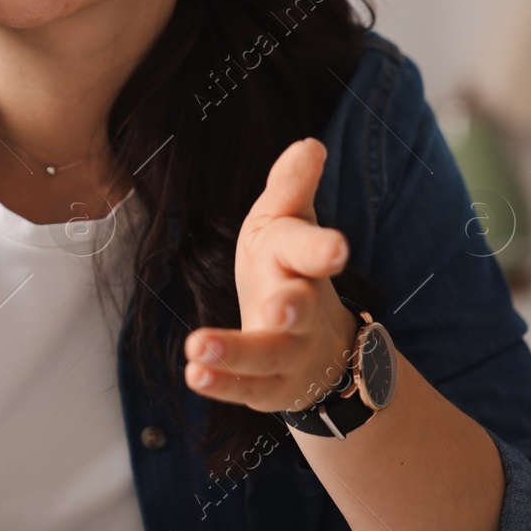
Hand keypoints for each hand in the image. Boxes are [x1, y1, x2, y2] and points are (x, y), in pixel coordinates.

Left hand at [182, 138, 361, 412]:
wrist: (319, 347)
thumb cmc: (287, 268)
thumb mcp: (284, 223)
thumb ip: (291, 187)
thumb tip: (309, 144)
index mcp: (300, 260)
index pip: (310, 250)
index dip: (323, 248)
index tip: (337, 249)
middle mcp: (301, 308)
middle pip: (301, 309)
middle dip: (292, 309)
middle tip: (279, 310)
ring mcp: (289, 352)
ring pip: (268, 355)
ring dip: (234, 352)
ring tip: (197, 347)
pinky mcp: (269, 385)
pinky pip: (246, 387)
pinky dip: (221, 383)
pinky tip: (193, 376)